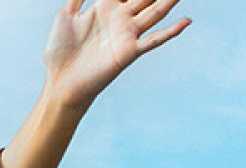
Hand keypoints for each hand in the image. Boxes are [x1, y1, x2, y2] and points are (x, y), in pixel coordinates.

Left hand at [42, 0, 190, 110]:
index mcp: (106, 7)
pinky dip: (171, 32)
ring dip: (169, 1)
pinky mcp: (129, 52)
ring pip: (155, 12)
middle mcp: (121, 18)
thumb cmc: (61, 51)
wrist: (60, 81)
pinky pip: (154, 40)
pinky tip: (186, 21)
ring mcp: (127, 34)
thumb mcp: (66, 16)